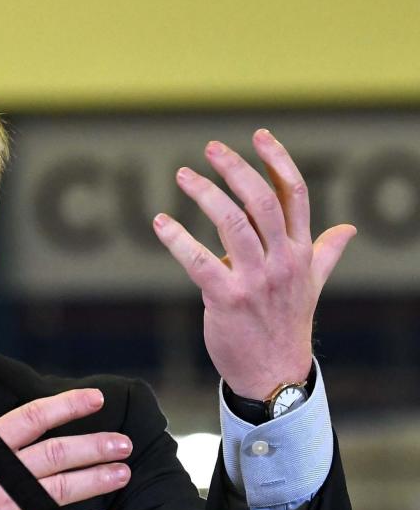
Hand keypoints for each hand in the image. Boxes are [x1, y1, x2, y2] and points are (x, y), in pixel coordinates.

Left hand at [153, 129, 356, 398]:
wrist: (274, 374)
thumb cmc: (286, 325)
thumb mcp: (311, 285)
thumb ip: (325, 252)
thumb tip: (348, 229)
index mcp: (299, 251)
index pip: (294, 194)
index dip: (277, 160)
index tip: (258, 135)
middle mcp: (281, 261)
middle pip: (262, 200)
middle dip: (236, 168)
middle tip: (210, 149)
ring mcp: (255, 279)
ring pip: (233, 222)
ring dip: (204, 193)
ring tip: (182, 175)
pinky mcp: (227, 298)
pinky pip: (199, 260)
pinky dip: (177, 238)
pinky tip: (160, 222)